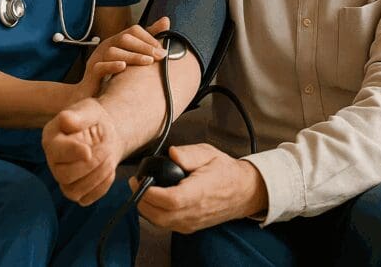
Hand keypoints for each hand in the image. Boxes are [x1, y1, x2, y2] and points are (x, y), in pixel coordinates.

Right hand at [43, 97, 126, 205]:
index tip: (89, 150)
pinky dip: (101, 187)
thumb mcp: (89, 110)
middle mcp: (54, 162)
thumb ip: (79, 115)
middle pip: (64, 175)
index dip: (73, 153)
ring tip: (109, 158)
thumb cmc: (93, 121)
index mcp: (52, 140)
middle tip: (106, 149)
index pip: (56, 152)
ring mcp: (64, 179)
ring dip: (98, 176)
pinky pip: (86, 199)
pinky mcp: (77, 190)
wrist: (106, 134)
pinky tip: (109, 171)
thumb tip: (66, 119)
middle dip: (91, 164)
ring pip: (74, 191)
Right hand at [71, 17, 170, 102]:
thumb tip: (166, 19)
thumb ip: (148, 40)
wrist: (89, 95)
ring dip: (133, 56)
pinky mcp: (91, 74)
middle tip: (161, 56)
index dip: (149, 37)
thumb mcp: (133, 56)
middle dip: (145, 46)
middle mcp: (106, 47)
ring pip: (113, 52)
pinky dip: (112, 66)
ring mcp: (97, 59)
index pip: (134, 31)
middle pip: (124, 38)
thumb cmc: (114, 75)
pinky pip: (99, 67)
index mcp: (117, 41)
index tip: (162, 49)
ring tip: (149, 62)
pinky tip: (124, 67)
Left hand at [131, 144, 268, 233]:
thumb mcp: (210, 153)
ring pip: (159, 222)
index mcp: (199, 192)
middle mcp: (194, 211)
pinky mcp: (189, 227)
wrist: (244, 191)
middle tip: (136, 184)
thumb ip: (190, 153)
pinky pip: (165, 225)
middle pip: (158, 215)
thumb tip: (173, 153)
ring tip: (143, 190)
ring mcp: (191, 222)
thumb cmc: (227, 172)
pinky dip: (154, 214)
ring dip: (146, 208)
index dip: (149, 192)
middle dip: (141, 200)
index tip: (140, 180)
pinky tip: (154, 201)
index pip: (169, 199)